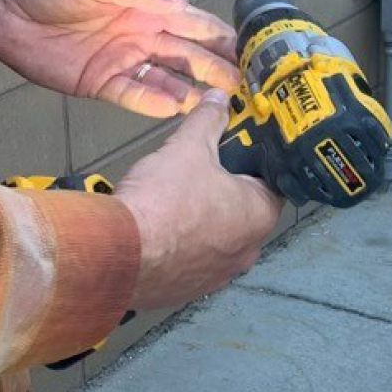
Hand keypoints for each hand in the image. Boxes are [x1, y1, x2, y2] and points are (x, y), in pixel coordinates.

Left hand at [0, 0, 237, 116]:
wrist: (1, 6)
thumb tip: (182, 2)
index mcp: (145, 6)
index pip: (192, 23)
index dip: (220, 35)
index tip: (247, 49)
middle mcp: (140, 36)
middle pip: (187, 55)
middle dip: (216, 68)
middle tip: (245, 84)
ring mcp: (122, 61)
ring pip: (166, 79)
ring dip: (192, 91)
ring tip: (217, 104)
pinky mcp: (99, 83)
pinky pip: (132, 95)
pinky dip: (153, 102)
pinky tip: (175, 107)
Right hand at [116, 92, 282, 307]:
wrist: (117, 253)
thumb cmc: (162, 202)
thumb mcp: (188, 147)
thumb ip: (208, 121)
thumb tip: (219, 101)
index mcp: (259, 215)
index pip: (274, 183)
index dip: (257, 162)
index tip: (241, 151)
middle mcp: (246, 251)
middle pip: (244, 211)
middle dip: (224, 190)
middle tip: (202, 169)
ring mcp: (217, 275)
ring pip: (217, 238)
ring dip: (201, 220)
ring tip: (176, 196)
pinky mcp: (186, 290)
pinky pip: (190, 260)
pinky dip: (179, 244)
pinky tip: (159, 226)